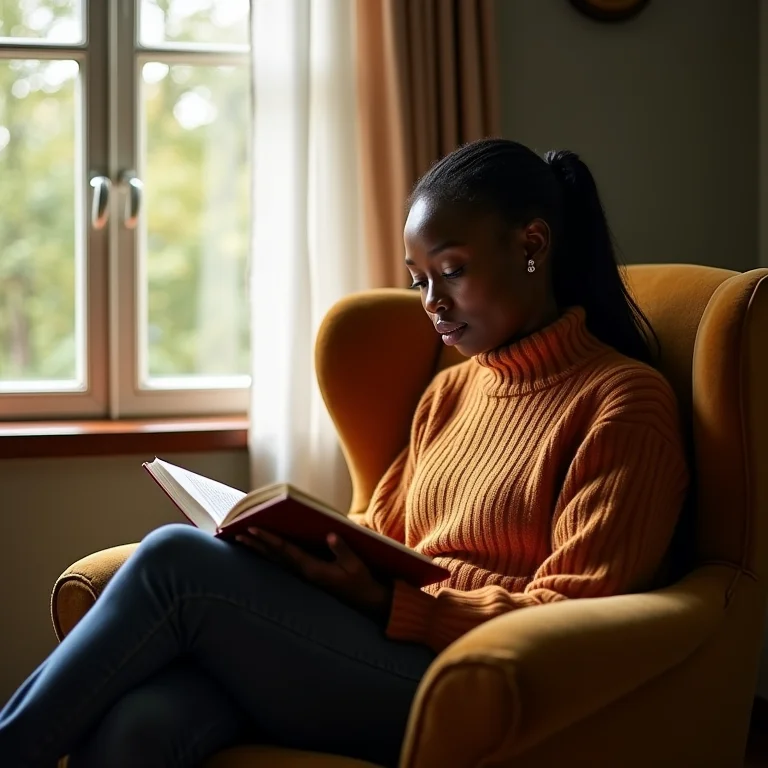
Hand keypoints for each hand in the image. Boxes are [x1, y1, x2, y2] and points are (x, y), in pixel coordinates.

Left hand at [236, 528, 392, 621]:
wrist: (363, 600)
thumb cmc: (359, 581)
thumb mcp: (355, 565)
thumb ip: (342, 550)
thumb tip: (330, 535)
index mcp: (312, 569)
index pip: (286, 551)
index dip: (269, 539)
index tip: (253, 529)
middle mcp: (303, 573)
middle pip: (274, 556)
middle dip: (256, 544)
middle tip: (237, 533)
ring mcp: (303, 575)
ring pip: (275, 561)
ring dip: (258, 550)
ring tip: (242, 539)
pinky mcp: (306, 575)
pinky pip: (283, 564)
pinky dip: (269, 555)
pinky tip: (260, 550)